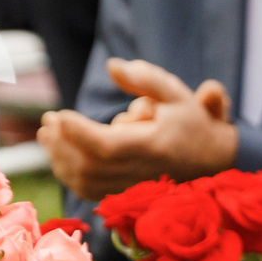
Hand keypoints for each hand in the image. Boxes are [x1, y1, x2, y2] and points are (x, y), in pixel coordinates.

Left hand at [37, 58, 237, 198]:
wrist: (213, 161)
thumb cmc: (192, 122)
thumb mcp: (176, 93)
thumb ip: (145, 78)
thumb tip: (113, 66)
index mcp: (154, 147)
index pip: (106, 146)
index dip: (77, 132)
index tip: (59, 114)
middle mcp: (142, 171)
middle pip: (89, 166)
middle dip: (62, 144)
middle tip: (48, 121)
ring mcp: (134, 187)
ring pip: (86, 182)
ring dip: (60, 160)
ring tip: (48, 136)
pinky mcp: (126, 195)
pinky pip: (90, 191)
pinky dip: (70, 176)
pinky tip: (60, 156)